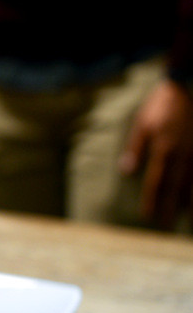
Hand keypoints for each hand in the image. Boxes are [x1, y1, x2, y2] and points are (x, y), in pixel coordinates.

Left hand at [119, 79, 192, 229]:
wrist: (181, 88)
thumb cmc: (158, 107)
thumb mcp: (141, 125)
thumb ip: (135, 149)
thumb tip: (126, 172)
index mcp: (164, 149)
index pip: (156, 182)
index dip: (152, 200)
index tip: (147, 215)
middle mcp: (182, 154)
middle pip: (175, 187)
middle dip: (170, 206)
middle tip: (164, 224)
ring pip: (192, 182)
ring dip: (188, 201)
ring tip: (184, 217)